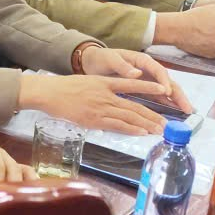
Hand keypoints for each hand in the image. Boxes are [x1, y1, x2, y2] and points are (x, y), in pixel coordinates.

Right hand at [21, 72, 164, 134]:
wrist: (49, 93)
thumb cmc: (65, 88)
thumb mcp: (87, 82)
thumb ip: (103, 90)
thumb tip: (114, 100)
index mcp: (104, 82)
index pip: (132, 84)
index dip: (149, 87)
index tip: (163, 90)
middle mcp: (106, 95)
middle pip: (134, 105)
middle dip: (152, 115)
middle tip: (165, 122)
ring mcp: (100, 108)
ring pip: (129, 116)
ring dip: (146, 124)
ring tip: (158, 129)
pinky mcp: (94, 120)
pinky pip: (117, 125)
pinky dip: (131, 129)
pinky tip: (141, 132)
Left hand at [80, 45, 192, 113]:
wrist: (94, 62)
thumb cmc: (103, 58)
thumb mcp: (110, 59)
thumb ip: (122, 66)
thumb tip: (136, 73)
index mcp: (142, 61)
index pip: (158, 71)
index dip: (164, 81)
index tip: (167, 92)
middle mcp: (149, 70)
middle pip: (167, 82)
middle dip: (178, 94)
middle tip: (187, 107)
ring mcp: (148, 80)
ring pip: (166, 91)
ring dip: (176, 101)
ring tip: (186, 112)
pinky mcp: (144, 88)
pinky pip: (158, 96)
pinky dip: (166, 104)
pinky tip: (173, 112)